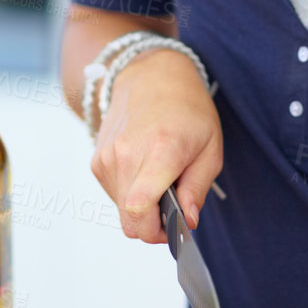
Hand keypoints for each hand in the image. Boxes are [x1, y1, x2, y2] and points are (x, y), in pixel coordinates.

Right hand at [90, 49, 221, 244]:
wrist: (151, 75)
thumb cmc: (188, 109)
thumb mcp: (210, 147)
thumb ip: (197, 189)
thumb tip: (187, 222)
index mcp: (159, 151)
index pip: (139, 209)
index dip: (156, 232)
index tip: (173, 227)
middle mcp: (125, 156)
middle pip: (130, 220)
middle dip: (153, 225)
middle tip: (174, 207)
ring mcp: (106, 158)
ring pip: (122, 210)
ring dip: (142, 207)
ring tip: (160, 177)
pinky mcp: (96, 161)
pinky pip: (114, 195)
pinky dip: (130, 193)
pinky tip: (145, 169)